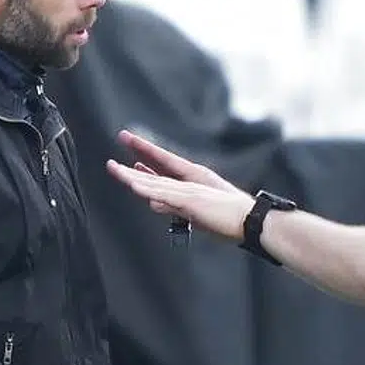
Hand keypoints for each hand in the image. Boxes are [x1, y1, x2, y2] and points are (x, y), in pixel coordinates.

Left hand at [105, 129, 254, 241]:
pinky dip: (148, 188)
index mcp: (188, 184)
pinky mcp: (191, 199)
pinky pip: (164, 193)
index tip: (130, 151)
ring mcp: (188, 190)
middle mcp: (187, 182)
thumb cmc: (227, 218)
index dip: (144, 162)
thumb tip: (152, 202)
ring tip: (113, 167)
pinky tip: (134, 184)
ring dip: (132, 175)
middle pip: (154, 170)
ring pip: (154, 181)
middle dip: (133, 161)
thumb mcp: (195, 212)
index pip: (162, 170)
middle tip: (117, 144)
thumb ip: (172, 206)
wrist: (250, 220)